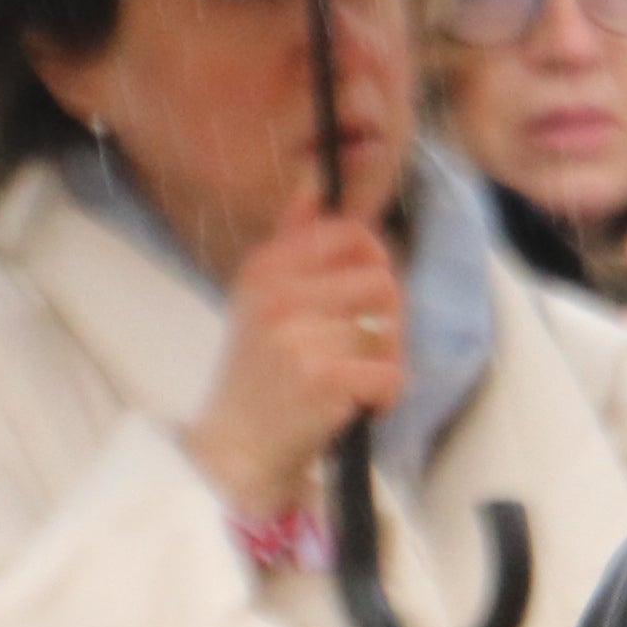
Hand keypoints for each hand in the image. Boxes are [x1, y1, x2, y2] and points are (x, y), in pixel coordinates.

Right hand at [187, 205, 408, 523]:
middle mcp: (278, 295)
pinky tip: (357, 406)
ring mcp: (299, 336)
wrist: (235, 449)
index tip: (361, 297)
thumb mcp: (262, 296)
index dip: (373, 263)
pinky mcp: (324, 379)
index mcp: (266, 267)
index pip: (352, 234)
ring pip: (389, 330)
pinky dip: (385, 397)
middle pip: (382, 281)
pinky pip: (391, 373)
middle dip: (386, 319)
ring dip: (385, 361)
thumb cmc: (259, 372)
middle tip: (362, 348)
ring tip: (353, 379)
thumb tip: (319, 177)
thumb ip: (293, 237)